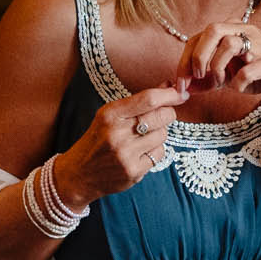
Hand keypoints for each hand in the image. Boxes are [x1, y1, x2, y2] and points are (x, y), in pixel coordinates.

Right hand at [56, 84, 190, 207]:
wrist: (79, 174)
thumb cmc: (98, 140)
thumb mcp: (110, 116)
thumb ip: (139, 101)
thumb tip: (168, 85)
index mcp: (110, 114)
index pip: (148, 99)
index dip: (169, 94)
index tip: (181, 93)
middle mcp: (117, 133)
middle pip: (161, 116)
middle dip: (168, 114)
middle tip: (163, 116)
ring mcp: (126, 154)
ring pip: (163, 135)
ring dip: (159, 134)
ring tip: (144, 138)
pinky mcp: (134, 171)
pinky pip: (159, 154)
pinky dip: (155, 151)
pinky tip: (141, 153)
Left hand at [173, 21, 260, 118]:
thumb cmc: (260, 75)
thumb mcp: (228, 77)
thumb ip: (206, 80)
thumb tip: (182, 88)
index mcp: (232, 31)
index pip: (198, 37)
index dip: (185, 61)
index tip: (180, 84)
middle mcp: (246, 31)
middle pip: (212, 30)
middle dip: (199, 56)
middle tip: (199, 77)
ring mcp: (260, 44)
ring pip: (229, 44)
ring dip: (218, 68)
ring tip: (221, 82)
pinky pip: (248, 70)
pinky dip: (238, 82)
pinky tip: (240, 87)